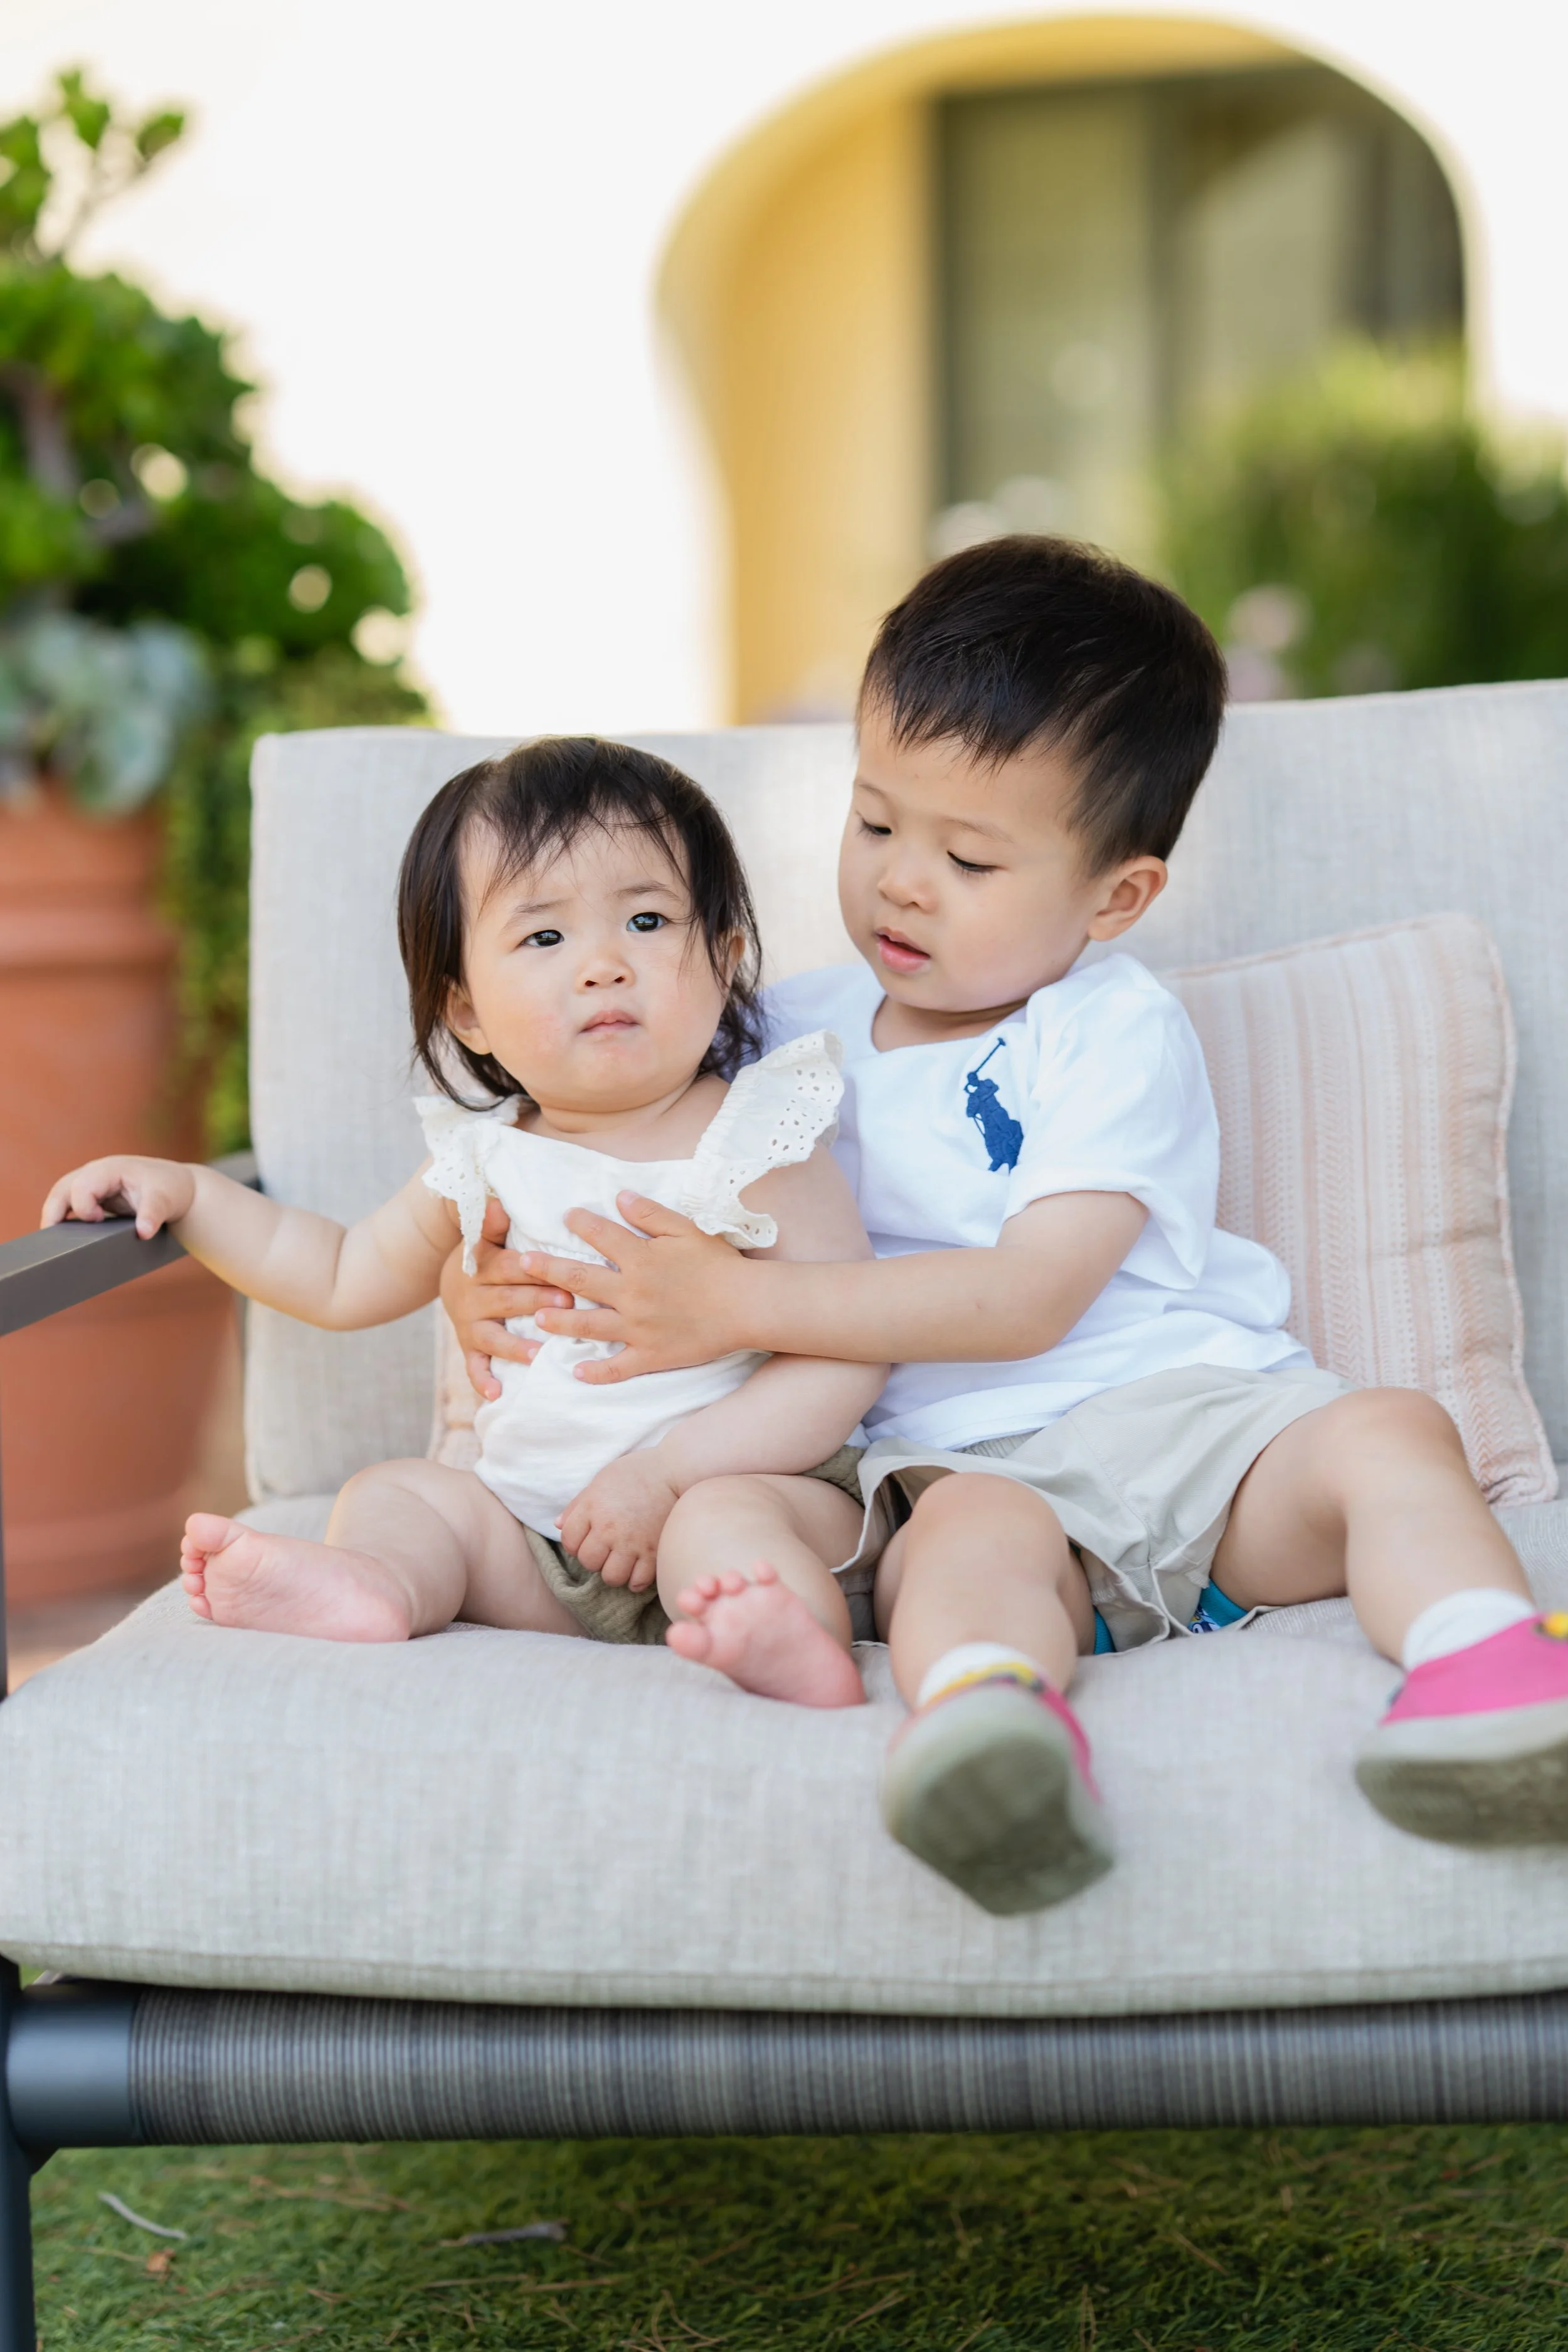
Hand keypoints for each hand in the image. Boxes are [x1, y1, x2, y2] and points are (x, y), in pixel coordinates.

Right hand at [41, 1155, 196, 1239]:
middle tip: (53, 1243)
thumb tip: (143, 1233)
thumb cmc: (169, 1190)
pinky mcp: (92, 1197)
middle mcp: (95, 1173)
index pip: (82, 1186)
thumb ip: (153, 1214)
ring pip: (60, 1198)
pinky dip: (64, 1220)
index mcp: (109, 1169)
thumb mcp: (165, 1200)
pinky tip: (66, 1240)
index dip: (84, 1206)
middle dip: (54, 1214)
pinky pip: (69, 1206)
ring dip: (55, 1218)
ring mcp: (91, 1184)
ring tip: (55, 1244)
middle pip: (61, 1191)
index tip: (97, 1220)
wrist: (177, 1188)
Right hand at [438, 1198, 574, 1400]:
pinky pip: (474, 1366)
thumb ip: (495, 1222)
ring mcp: (470, 1324)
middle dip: (536, 1303)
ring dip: (515, 1345)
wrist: (451, 1279)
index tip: (561, 1275)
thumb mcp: (488, 1236)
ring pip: (493, 1335)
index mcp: (482, 1264)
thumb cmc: (489, 1256)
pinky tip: (497, 1394)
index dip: (534, 1271)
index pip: (510, 1266)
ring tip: (537, 1354)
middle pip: (507, 1299)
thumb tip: (497, 1201)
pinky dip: (483, 1381)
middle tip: (567, 1306)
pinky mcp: (468, 1346)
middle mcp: (473, 1295)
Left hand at [524, 1194, 748, 1385]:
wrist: (748, 1306)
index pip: (601, 1236)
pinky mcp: (651, 1355)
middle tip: (521, 1263)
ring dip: (560, 1320)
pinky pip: (618, 1368)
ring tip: (537, 1317)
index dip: (580, 1223)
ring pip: (589, 1324)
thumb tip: (620, 1196)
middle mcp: (632, 1293)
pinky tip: (576, 1372)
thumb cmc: (719, 1266)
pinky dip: (596, 1373)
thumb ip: (651, 1214)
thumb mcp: (688, 1230)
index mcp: (641, 1259)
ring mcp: (638, 1328)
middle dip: (548, 1269)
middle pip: (580, 1279)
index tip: (564, 1217)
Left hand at [556, 1451, 680, 1590]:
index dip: (575, 1542)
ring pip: (611, 1576)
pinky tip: (638, 1569)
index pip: (569, 1540)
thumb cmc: (637, 1472)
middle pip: (588, 1561)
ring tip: (622, 1561)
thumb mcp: (601, 1480)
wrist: (676, 1470)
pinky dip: (636, 1580)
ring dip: (614, 1572)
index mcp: (593, 1507)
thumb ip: (579, 1503)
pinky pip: (638, 1581)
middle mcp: (609, 1528)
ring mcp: (632, 1542)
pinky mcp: (654, 1552)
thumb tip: (558, 1524)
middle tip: (606, 1549)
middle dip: (594, 1558)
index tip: (588, 1538)